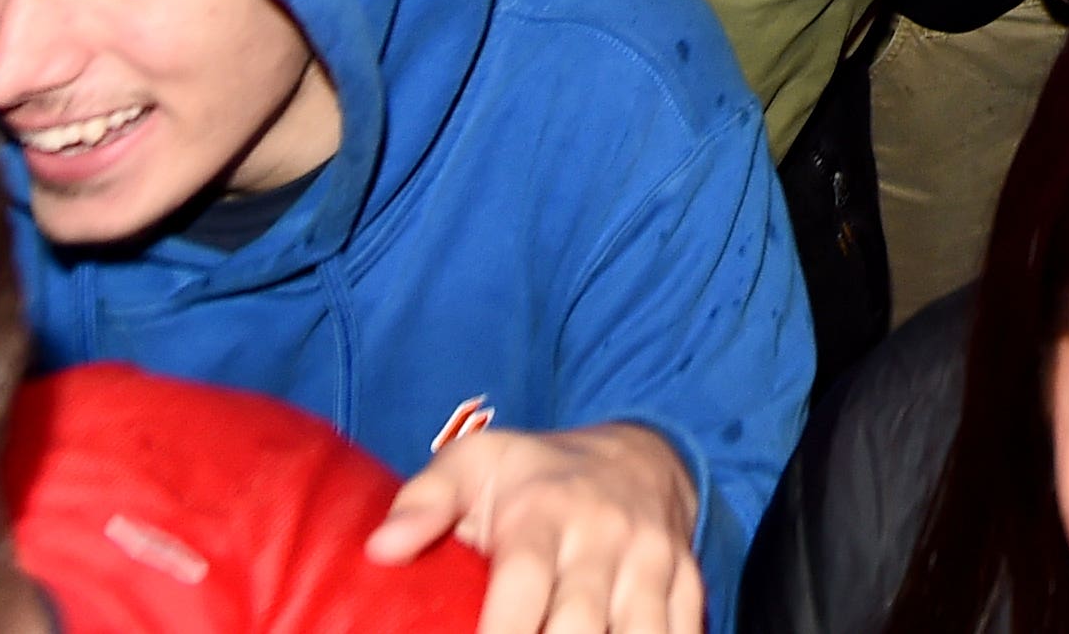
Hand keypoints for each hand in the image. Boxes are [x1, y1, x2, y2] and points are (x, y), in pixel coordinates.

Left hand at [369, 422, 702, 633]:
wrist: (639, 453)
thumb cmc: (536, 474)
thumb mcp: (475, 464)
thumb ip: (424, 501)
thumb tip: (379, 549)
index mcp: (545, 512)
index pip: (523, 586)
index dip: (502, 632)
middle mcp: (605, 537)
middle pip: (583, 625)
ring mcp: (654, 561)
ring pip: (642, 633)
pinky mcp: (689, 582)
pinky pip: (686, 631)